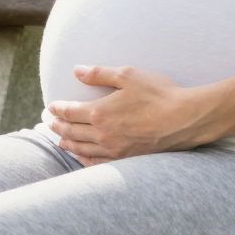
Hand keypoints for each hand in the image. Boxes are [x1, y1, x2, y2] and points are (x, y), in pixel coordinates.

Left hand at [43, 65, 211, 164]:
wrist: (185, 119)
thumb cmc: (159, 94)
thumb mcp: (128, 75)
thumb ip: (100, 74)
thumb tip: (77, 71)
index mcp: (100, 112)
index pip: (70, 112)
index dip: (57, 109)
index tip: (50, 107)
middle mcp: (102, 135)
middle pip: (72, 131)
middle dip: (57, 126)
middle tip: (49, 122)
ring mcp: (114, 150)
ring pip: (82, 149)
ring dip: (68, 143)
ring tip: (60, 139)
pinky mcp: (126, 160)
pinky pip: (98, 163)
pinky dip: (84, 160)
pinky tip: (81, 157)